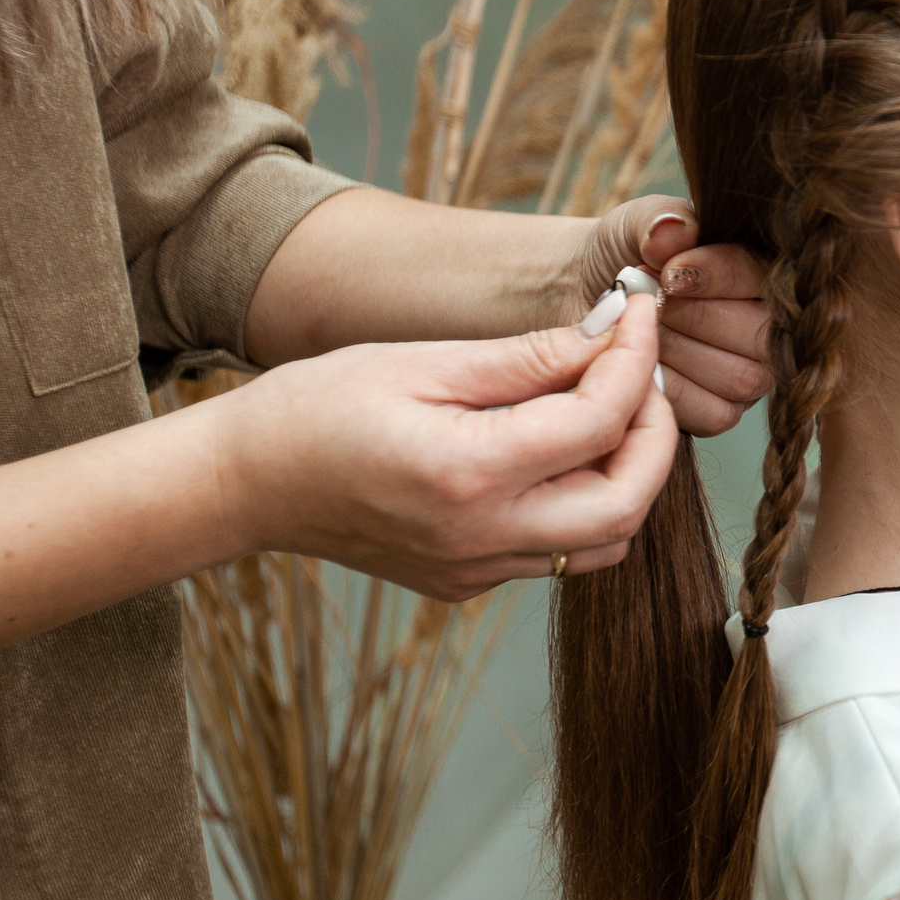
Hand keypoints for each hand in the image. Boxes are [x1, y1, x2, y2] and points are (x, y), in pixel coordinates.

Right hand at [217, 295, 677, 600]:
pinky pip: (558, 550)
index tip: (641, 317)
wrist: (245, 483)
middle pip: (627, 504)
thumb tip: (610, 334)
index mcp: (467, 475)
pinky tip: (558, 447)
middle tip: (639, 373)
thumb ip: (527, 358)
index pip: (598, 424)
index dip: (635, 363)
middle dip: (654, 433)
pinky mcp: (468, 582)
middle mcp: (481, 538)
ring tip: (605, 406)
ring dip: (628, 473)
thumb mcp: (422, 363)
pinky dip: (583, 499)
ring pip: (605, 540)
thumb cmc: (317, 407)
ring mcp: (477, 571)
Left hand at [568, 196, 770, 436]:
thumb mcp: (635, 225)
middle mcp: (767, 326)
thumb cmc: (623, 257)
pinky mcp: (722, 412)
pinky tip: (643, 363)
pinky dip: (670, 389)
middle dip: (691, 317)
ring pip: (739, 377)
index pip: (761, 278)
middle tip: (647, 301)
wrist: (587, 297)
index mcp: (761, 272)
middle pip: (759, 335)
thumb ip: (658, 220)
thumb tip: (673, 230)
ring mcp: (750, 374)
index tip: (667, 271)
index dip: (717, 276)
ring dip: (678, 351)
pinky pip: (713, 412)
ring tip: (641, 329)